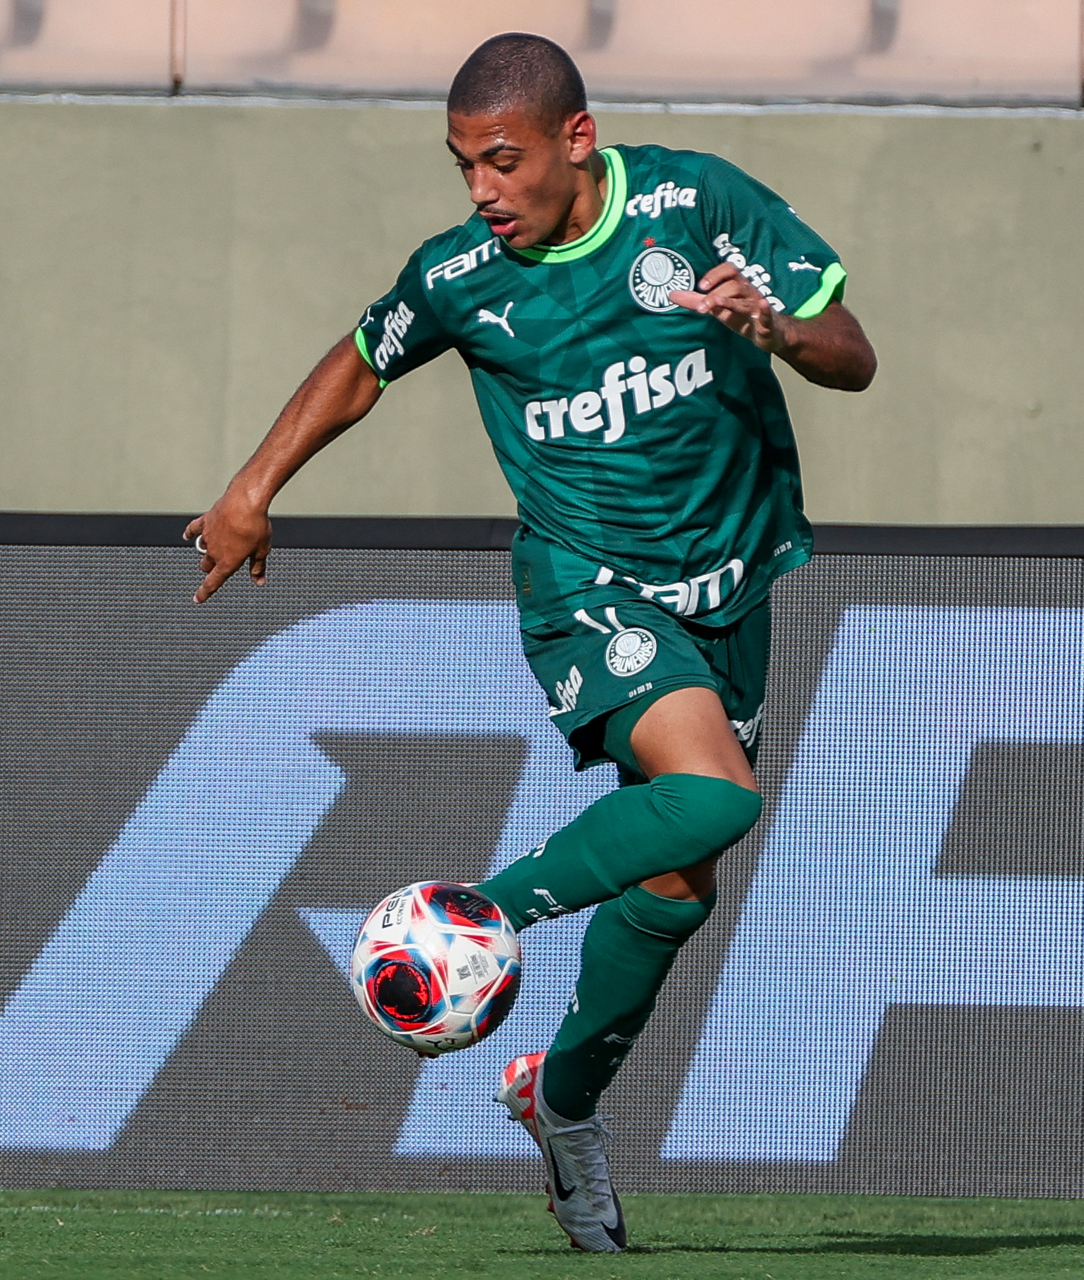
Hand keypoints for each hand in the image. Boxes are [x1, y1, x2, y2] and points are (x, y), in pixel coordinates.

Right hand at [183, 489, 271, 603]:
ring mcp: (208, 536)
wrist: (245, 502)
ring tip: (213, 550)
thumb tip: (259, 581)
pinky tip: (187, 535)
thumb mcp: (261, 550)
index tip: (197, 599)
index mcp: (227, 563)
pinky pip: (194, 529)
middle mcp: (214, 552)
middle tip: (217, 567)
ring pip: (202, 550)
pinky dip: (190, 533)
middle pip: (206, 566)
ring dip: (206, 553)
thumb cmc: (256, 526)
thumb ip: (258, 567)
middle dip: (210, 569)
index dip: (204, 592)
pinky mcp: (206, 521)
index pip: (213, 583)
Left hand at [669, 263, 788, 353]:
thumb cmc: (741, 315)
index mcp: (737, 285)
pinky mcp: (767, 322)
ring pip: (746, 300)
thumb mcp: (717, 308)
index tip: (701, 286)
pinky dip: (765, 311)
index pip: (728, 270)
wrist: (769, 333)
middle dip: (716, 295)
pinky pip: (767, 315)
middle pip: (734, 286)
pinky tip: (762, 305)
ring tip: (717, 305)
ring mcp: (758, 307)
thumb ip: (695, 301)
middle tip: (701, 307)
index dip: (715, 275)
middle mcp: (748, 292)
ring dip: (730, 303)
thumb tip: (671, 294)